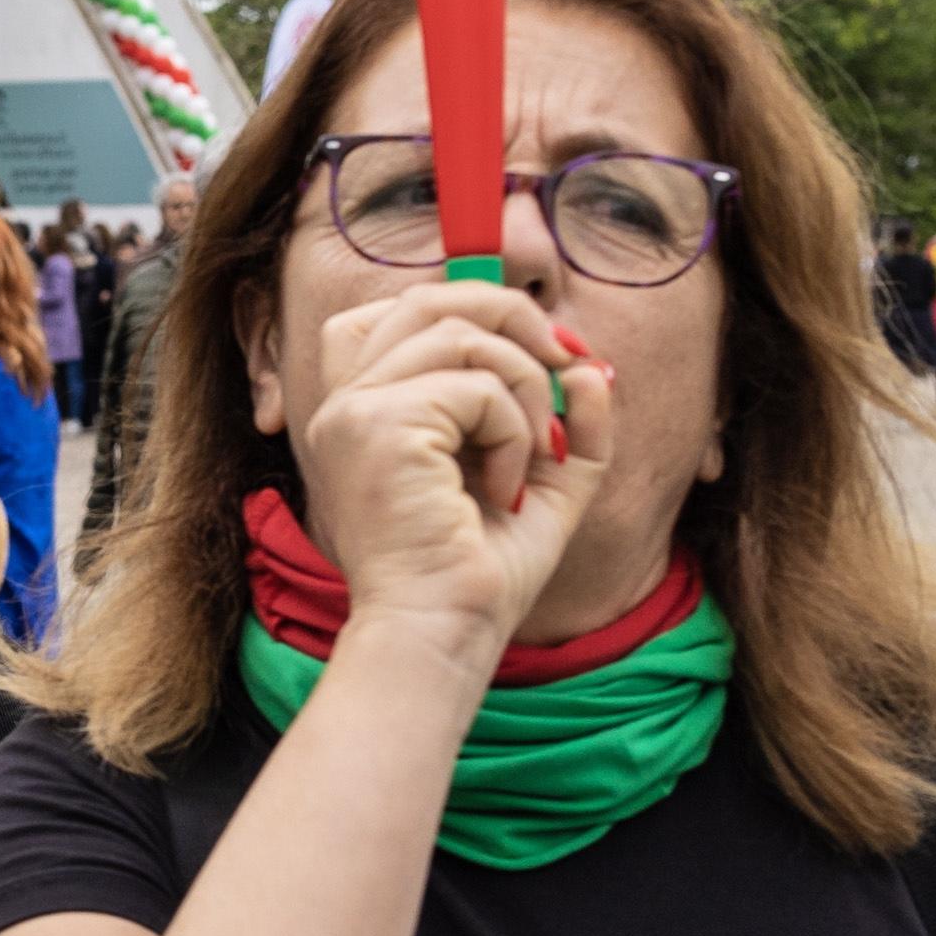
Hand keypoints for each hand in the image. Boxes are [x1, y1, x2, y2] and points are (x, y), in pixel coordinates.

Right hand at [283, 277, 614, 661]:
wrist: (442, 634)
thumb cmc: (478, 574)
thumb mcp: (541, 481)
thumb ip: (568, 421)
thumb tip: (592, 365)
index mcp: (362, 414)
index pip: (402, 313)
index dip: (476, 310)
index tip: (545, 355)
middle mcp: (344, 404)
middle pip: (430, 300)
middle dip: (515, 320)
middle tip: (565, 372)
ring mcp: (353, 411)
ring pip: (466, 338)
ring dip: (526, 391)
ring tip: (530, 459)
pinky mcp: (377, 426)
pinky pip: (478, 387)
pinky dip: (516, 432)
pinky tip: (506, 487)